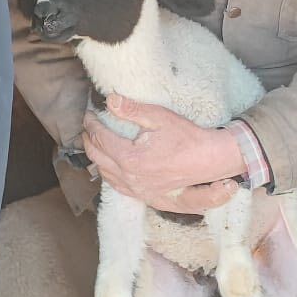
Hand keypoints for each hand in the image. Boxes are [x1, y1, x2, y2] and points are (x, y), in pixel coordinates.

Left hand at [83, 94, 242, 212]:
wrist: (209, 160)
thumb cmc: (187, 137)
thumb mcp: (158, 117)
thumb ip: (131, 110)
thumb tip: (110, 100)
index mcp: (130, 158)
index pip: (101, 138)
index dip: (92, 124)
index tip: (90, 114)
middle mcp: (129, 177)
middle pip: (98, 157)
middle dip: (89, 140)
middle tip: (87, 127)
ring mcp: (136, 189)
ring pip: (104, 174)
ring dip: (95, 157)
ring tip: (93, 144)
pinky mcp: (145, 195)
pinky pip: (117, 186)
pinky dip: (107, 174)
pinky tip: (108, 167)